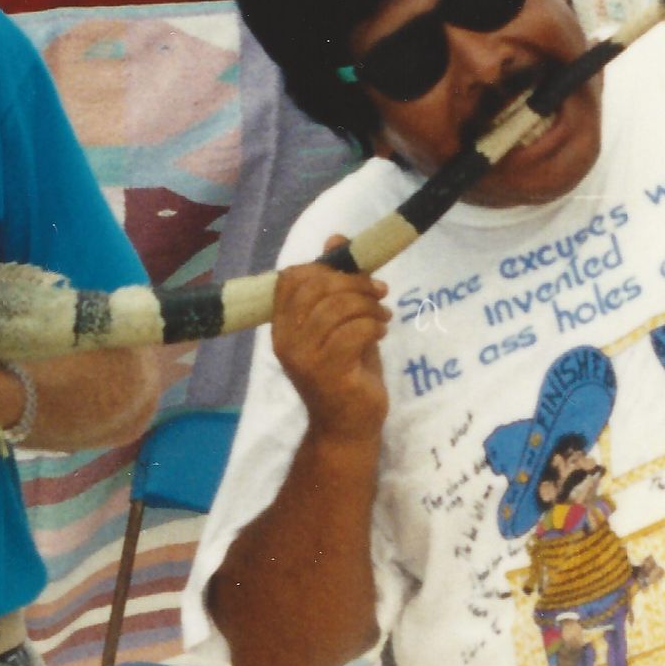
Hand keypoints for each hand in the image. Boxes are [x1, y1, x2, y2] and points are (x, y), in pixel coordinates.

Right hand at [272, 247, 388, 447]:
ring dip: (369, 304)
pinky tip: (381, 331)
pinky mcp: (328, 372)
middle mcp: (286, 340)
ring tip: (382, 315)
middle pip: (316, 287)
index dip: (325, 268)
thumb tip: (336, 237)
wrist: (347, 428)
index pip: (292, 278)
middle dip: (354, 282)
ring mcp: (304, 358)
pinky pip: (353, 331)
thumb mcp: (341, 323)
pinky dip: (374, 325)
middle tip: (379, 292)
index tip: (355, 276)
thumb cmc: (345, 373)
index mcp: (281, 326)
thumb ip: (336, 285)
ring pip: (337, 307)